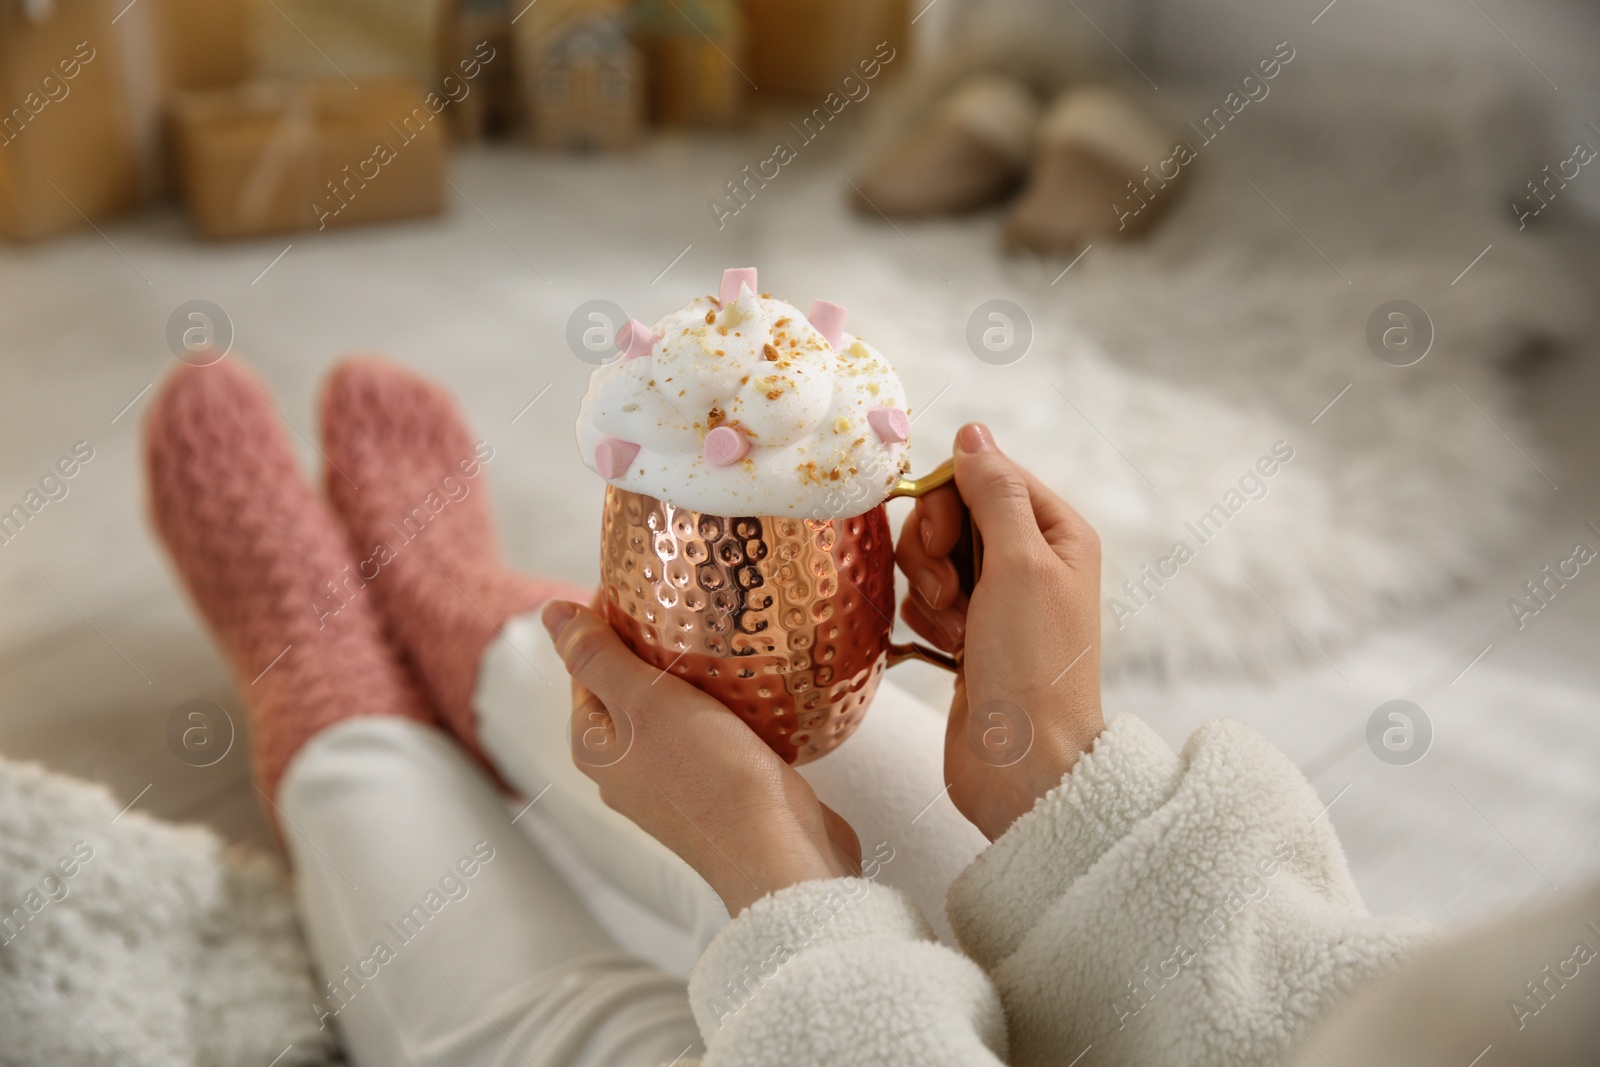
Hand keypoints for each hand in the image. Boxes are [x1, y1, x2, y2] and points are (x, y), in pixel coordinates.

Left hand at [542, 600, 862, 914]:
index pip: (586, 664)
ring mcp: (669, 784)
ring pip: (670, 710)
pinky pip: (708, 733)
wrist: (778, 850)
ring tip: (724, 632)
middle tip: (690, 599)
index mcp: (593, 746)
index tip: (647, 578)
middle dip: (653, 642)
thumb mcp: (644, 700)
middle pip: (627, 685)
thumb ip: (597, 655)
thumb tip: (550, 613)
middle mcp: (622, 769)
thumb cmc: (709, 773)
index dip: (610, 617)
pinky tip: (750, 683)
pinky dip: (721, 704)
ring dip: (692, 673)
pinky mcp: (715, 791)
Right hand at [895, 423, 1104, 840]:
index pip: (983, 474)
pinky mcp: (965, 633)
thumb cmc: (1033, 665)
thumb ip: (994, 492)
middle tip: (951, 594)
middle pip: (948, 514)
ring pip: (928, 558)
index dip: (949, 499)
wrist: (1021, 764)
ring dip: (929, 592)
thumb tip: (973, 431)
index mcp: (1056, 532)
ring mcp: (995, 598)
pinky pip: (922, 600)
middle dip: (933, 551)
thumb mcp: (1020, 565)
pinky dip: (926, 622)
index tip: (943, 538)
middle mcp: (1028, 559)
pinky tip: (949, 652)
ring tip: (957, 631)